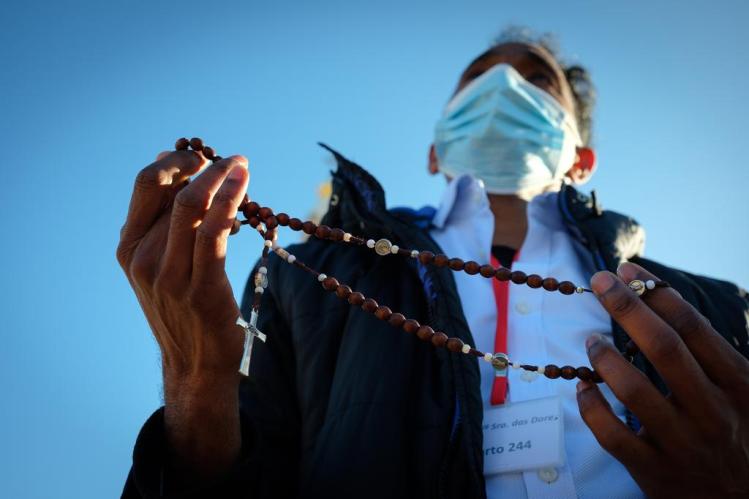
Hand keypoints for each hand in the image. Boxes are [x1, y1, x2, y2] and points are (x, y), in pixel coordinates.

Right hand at [116, 148, 249, 477]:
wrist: (193, 364)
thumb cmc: (182, 308)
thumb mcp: (160, 266)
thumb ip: (163, 224)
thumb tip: (172, 168)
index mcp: (129, 248)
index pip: (145, 185)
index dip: (174, 161)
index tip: (201, 156)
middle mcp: (142, 258)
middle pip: (171, 190)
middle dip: (203, 165)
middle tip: (230, 159)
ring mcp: (169, 274)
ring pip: (193, 206)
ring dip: (221, 177)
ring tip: (242, 164)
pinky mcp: (201, 286)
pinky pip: (215, 231)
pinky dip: (230, 199)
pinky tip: (244, 183)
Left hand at [577, 262, 748, 497]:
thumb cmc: (737, 434)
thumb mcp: (741, 392)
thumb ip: (709, 353)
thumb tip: (660, 297)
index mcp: (738, 385)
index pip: (694, 327)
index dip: (657, 292)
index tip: (629, 269)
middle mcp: (712, 412)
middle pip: (664, 348)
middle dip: (628, 307)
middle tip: (601, 280)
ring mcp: (682, 443)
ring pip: (634, 390)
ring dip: (605, 357)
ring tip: (591, 340)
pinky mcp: (653, 470)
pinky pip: (612, 435)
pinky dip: (591, 407)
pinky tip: (583, 387)